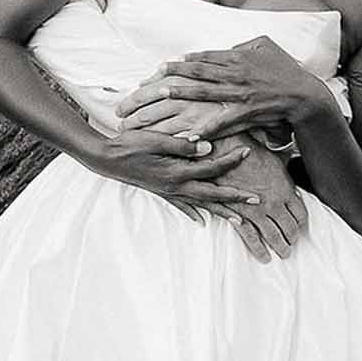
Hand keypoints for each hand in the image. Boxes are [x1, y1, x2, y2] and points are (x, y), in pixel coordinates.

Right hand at [90, 125, 258, 212]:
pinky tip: (202, 221)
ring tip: (239, 221)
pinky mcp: (161, 192)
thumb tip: (208, 148)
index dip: (230, 160)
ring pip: (200, 204)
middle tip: (257, 201)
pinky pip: (181, 206)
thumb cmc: (129, 144)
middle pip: (211, 194)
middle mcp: (175, 186)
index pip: (211, 167)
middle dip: (235, 198)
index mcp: (176, 171)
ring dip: (220, 211)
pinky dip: (193, 213)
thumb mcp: (155, 139)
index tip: (247, 152)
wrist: (105, 158)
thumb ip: (182, 144)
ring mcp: (168, 191)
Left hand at [114, 37, 325, 140]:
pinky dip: (203, 129)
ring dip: (178, 94)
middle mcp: (234, 73)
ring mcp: (238, 93)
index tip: (164, 64)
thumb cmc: (286, 71)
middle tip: (149, 78)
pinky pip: (220, 121)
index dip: (183, 61)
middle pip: (196, 72)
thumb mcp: (267, 47)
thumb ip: (245, 45)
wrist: (304, 96)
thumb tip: (230, 46)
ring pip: (202, 92)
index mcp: (238, 57)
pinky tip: (187, 136)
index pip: (204, 57)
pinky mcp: (245, 113)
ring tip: (158, 95)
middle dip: (171, 74)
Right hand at [192, 136, 307, 262]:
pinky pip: (252, 237)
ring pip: (274, 236)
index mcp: (286, 190)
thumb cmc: (251, 153)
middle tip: (292, 244)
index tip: (299, 226)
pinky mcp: (240, 215)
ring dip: (280, 247)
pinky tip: (264, 256)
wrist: (228, 153)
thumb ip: (286, 168)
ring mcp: (258, 212)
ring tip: (283, 254)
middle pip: (290, 228)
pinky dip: (258, 248)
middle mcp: (275, 204)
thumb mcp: (276, 158)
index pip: (301, 214)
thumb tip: (294, 163)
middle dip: (292, 238)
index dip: (301, 223)